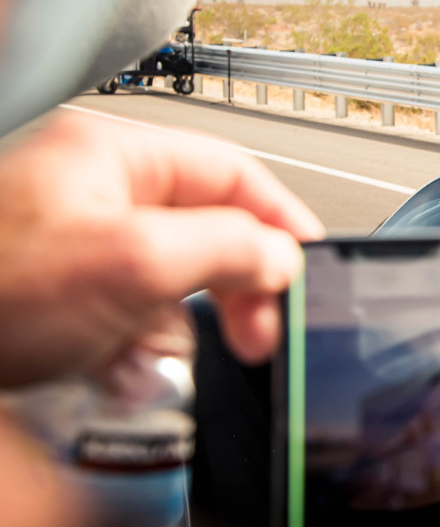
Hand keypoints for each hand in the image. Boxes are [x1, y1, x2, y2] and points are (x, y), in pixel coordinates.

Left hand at [0, 112, 323, 386]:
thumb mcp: (129, 264)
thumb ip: (226, 249)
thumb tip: (280, 256)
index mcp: (110, 155)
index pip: (232, 173)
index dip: (280, 221)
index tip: (307, 269)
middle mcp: (88, 190)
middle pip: (202, 230)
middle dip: (230, 288)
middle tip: (253, 333)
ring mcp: (65, 242)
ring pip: (162, 283)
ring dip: (168, 330)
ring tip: (144, 361)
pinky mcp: (45, 293)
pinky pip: (117, 316)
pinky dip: (126, 350)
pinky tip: (111, 371)